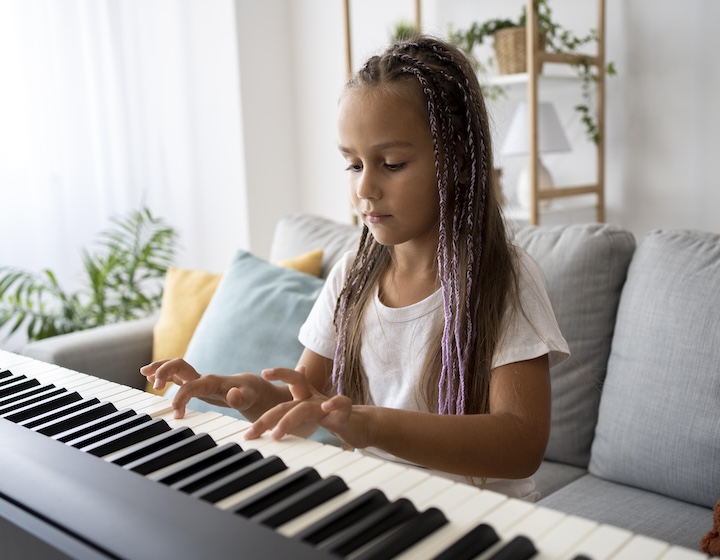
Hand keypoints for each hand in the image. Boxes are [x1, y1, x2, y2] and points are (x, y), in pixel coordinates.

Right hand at [140, 359, 275, 418]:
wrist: (251, 387)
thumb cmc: (250, 393)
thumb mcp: (249, 398)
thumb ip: (241, 398)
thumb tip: (232, 394)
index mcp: (212, 382)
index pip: (191, 385)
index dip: (182, 397)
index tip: (177, 413)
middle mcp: (202, 377)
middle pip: (180, 365)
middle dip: (165, 372)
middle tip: (155, 387)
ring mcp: (197, 378)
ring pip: (175, 366)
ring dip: (160, 367)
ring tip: (144, 372)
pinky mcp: (195, 382)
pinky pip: (175, 374)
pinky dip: (162, 373)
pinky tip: (150, 377)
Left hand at [244, 366, 374, 448]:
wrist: (361, 425)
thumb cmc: (333, 417)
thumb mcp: (309, 409)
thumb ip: (291, 403)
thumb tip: (277, 397)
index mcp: (305, 397)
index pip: (292, 379)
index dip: (280, 372)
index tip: (262, 373)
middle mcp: (314, 399)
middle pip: (287, 404)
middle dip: (266, 418)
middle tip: (250, 432)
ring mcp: (328, 407)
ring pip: (305, 409)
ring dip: (288, 421)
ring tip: (276, 434)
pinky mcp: (345, 415)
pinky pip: (340, 405)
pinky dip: (334, 404)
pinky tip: (326, 409)